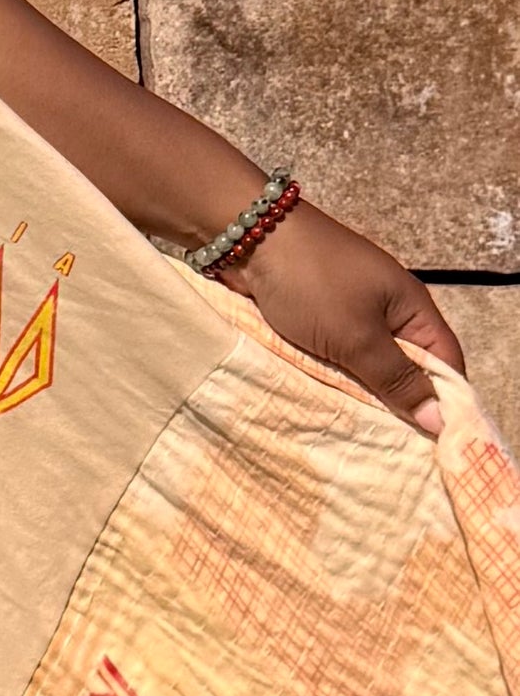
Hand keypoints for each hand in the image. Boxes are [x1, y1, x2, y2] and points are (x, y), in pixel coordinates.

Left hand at [222, 200, 463, 436]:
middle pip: (408, 370)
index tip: (436, 446)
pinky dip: (335, 385)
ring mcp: (352, 318)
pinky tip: (329, 415)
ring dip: (365, 400)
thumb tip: (437, 419)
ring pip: (369, 370)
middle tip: (395, 455)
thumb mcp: (357, 337)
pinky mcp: (319, 324)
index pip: (446, 362)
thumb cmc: (312, 285)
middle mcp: (388, 314)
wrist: (250, 240)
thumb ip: (394, 378)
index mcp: (412, 309)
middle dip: (403, 408)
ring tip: (363, 444)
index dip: (445, 402)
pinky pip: (336, 363)